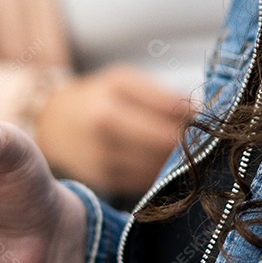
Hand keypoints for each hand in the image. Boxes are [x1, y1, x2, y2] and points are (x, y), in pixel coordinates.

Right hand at [35, 64, 193, 195]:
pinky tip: (163, 160)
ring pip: (162, 166)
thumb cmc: (94, 97)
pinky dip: (162, 171)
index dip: (198, 117)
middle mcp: (104, 135)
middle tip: (204, 135)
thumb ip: (162, 96)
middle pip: (170, 144)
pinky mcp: (107, 182)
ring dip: (180, 159)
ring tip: (185, 147)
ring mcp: (104, 163)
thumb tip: (203, 115)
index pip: (173, 115)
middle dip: (193, 140)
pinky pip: (149, 181)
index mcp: (110, 105)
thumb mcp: (123, 81)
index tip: (211, 116)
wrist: (50, 126)